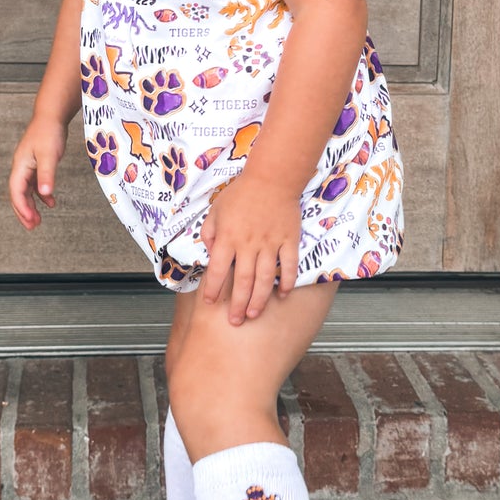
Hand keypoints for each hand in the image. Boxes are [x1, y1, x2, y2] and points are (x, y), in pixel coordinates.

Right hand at [9, 115, 65, 230]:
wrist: (52, 115)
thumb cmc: (49, 132)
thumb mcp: (50, 155)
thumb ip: (47, 175)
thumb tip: (45, 194)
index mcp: (20, 165)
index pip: (16, 191)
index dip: (22, 207)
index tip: (31, 221)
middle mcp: (21, 167)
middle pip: (18, 194)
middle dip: (23, 211)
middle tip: (32, 227)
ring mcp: (28, 165)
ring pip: (26, 191)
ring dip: (31, 206)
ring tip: (38, 221)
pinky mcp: (36, 163)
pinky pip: (35, 184)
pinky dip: (41, 195)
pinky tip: (50, 202)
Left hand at [199, 173, 300, 322]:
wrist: (272, 178)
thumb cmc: (241, 193)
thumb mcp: (216, 210)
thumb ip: (209, 232)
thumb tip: (210, 252)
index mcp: (228, 238)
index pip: (216, 270)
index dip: (212, 289)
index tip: (210, 302)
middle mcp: (248, 245)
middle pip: (241, 281)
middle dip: (237, 304)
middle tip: (235, 322)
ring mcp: (270, 244)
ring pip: (264, 278)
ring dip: (259, 299)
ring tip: (253, 314)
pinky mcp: (289, 240)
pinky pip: (289, 265)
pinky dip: (287, 282)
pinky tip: (283, 295)